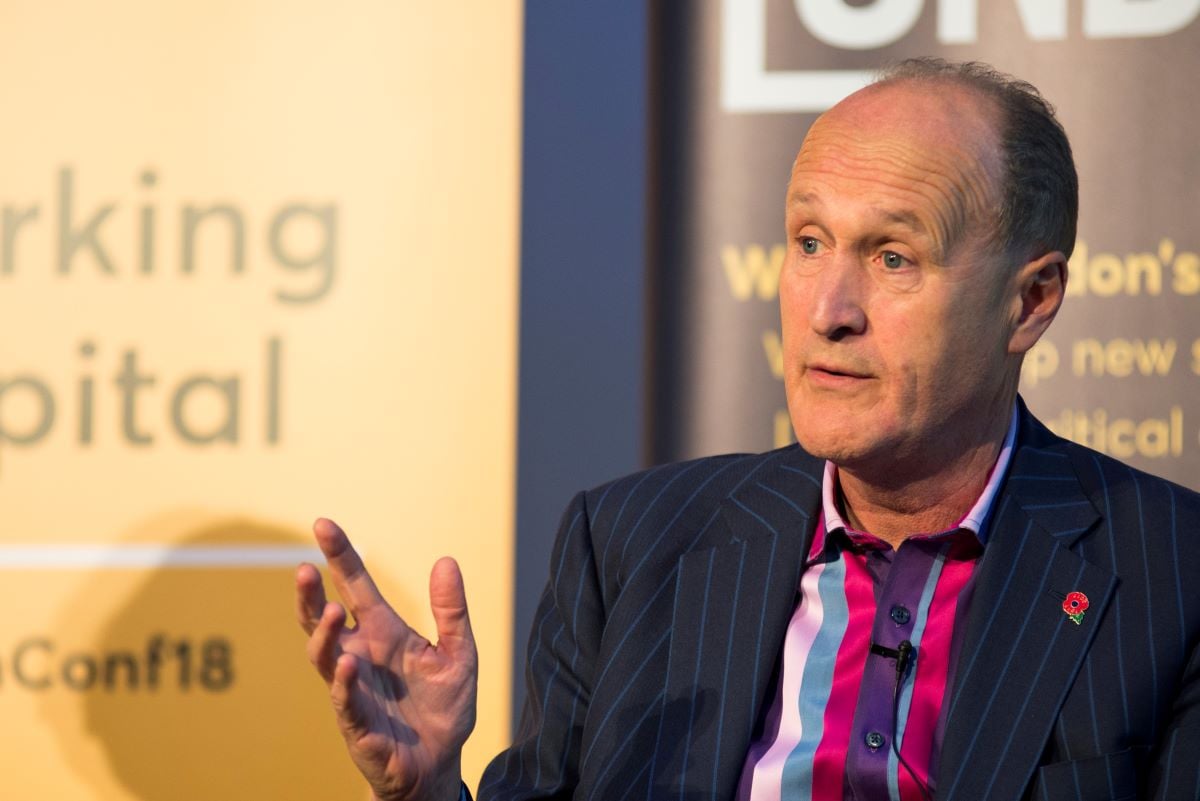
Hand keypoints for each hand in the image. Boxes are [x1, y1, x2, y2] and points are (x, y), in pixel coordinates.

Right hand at [296, 518, 476, 800]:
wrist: (440, 764)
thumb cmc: (443, 707)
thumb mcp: (459, 652)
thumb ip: (452, 610)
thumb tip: (446, 560)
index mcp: (383, 633)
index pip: (355, 587)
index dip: (339, 557)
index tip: (323, 524)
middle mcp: (360, 656)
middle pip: (322, 619)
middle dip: (309, 594)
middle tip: (303, 568)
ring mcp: (354, 690)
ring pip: (324, 657)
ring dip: (324, 635)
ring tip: (331, 611)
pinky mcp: (358, 725)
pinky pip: (345, 702)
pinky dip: (345, 684)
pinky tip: (348, 664)